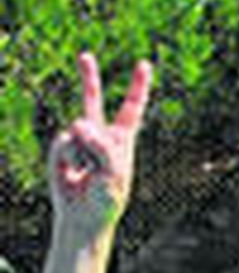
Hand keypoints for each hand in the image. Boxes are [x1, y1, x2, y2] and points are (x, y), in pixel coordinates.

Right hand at [48, 53, 153, 237]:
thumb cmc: (106, 199)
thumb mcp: (115, 175)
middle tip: (85, 55)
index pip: (132, 108)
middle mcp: (100, 134)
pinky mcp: (60, 147)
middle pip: (93, 100)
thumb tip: (76, 123)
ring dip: (86, 153)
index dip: (138, 86)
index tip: (143, 64)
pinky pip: (65, 143)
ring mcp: (77, 139)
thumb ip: (101, 148)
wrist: (83, 217)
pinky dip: (69, 158)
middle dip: (89, 77)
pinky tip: (73, 173)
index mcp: (122, 139)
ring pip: (80, 129)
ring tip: (88, 173)